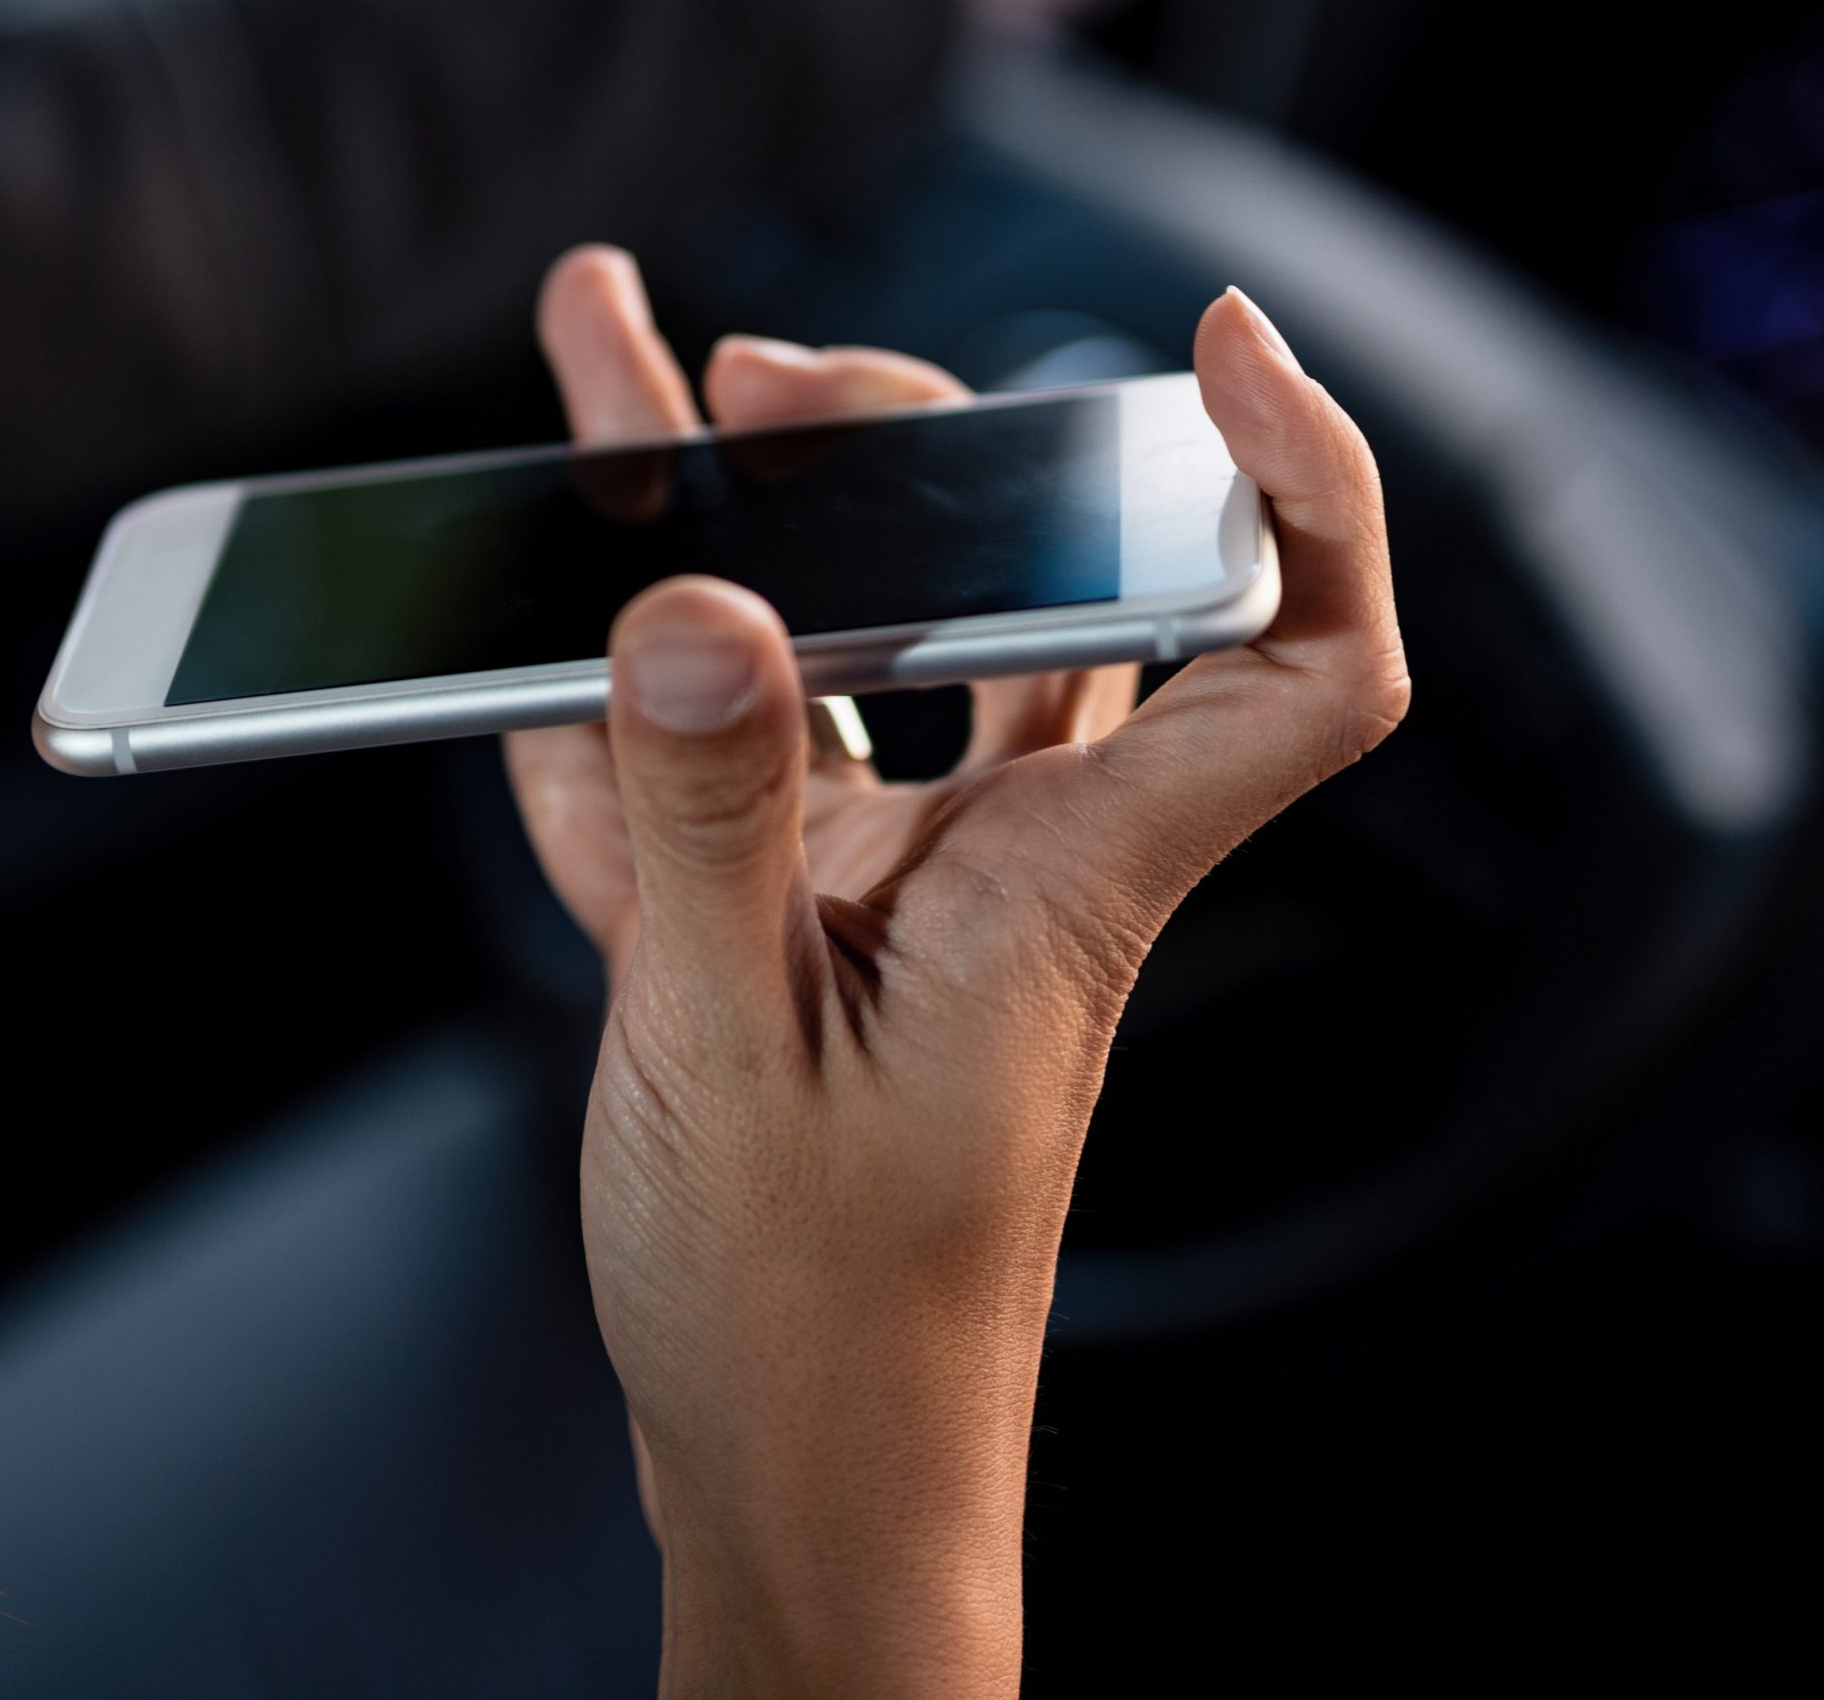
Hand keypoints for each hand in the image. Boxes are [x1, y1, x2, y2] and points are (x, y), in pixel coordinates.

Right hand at [508, 248, 1408, 1698]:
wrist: (791, 1479)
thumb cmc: (810, 1319)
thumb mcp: (733, 1052)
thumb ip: (709, 823)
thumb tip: (694, 604)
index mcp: (1066, 880)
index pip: (1284, 656)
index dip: (1298, 484)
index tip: (1217, 343)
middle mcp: (1008, 854)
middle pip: (1018, 581)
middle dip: (903, 445)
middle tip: (752, 392)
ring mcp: (899, 884)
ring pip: (860, 647)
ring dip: (745, 526)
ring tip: (616, 391)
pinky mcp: (795, 924)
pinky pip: (729, 763)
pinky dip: (632, 704)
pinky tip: (524, 656)